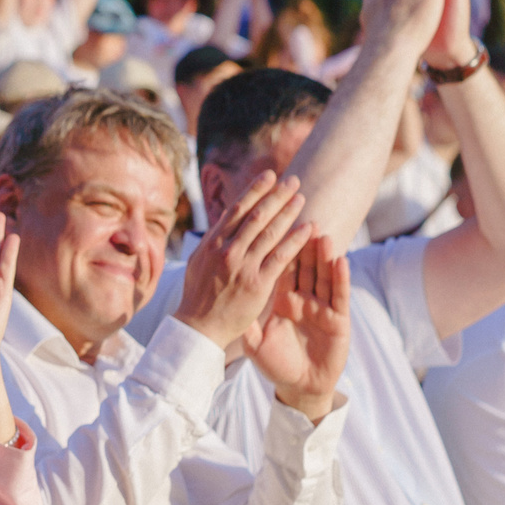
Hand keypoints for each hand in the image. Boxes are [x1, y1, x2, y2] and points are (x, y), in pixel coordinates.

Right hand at [175, 169, 311, 350]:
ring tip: (302, 198)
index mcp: (212, 243)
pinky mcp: (257, 283)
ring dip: (288, 212)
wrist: (198, 329)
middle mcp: (226, 250)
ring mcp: (242, 266)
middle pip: (257, 215)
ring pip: (270, 232)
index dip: (255, 190)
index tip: (270, 176)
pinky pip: (280, 257)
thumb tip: (222, 223)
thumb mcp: (197, 263)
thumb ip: (212, 243)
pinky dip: (295, 240)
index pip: (237, 209)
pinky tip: (308, 229)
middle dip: (277, 195)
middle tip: (294, 180)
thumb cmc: (197, 297)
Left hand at [249, 226, 346, 418]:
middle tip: (300, 216)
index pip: (278, 266)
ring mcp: (322, 307)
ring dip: (322, 254)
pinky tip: (341, 260)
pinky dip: (340, 278)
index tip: (273, 223)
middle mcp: (303, 297)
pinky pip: (339, 295)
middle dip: (302, 241)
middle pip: (303, 264)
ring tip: (321, 233)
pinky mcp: (339, 319)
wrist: (301, 386)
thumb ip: (245, 322)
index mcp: (281, 298)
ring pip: (322, 275)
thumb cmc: (278, 364)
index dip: (277, 246)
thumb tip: (222, 301)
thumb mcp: (256, 343)